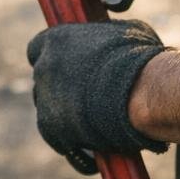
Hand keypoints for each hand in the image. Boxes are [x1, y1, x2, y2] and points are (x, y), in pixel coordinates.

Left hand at [26, 19, 168, 173]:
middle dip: (60, 87)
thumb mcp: (124, 33)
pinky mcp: (50, 127)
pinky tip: (92, 145)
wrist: (140, 92)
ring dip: (65, 115)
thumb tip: (112, 41)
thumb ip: (105, 37)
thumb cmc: (138, 58)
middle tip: (85, 96)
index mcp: (55, 39)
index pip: (39, 48)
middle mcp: (43, 66)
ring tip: (92, 122)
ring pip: (48, 109)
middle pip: (43, 79)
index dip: (55, 58)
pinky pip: (58, 138)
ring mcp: (44, 97)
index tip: (68, 65)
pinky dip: (73, 143)